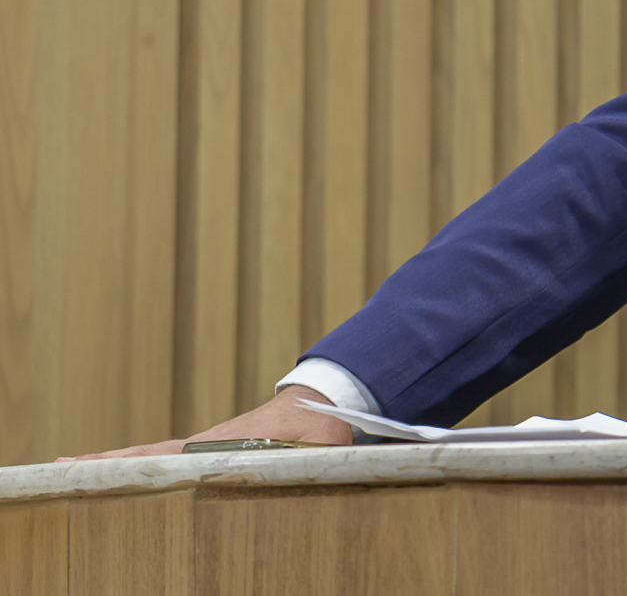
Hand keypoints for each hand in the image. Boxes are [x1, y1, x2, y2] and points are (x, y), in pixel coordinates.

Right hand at [60, 389, 354, 459]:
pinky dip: (133, 462)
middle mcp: (206, 443)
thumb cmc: (320, 423)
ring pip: (150, 455)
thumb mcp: (321, 443)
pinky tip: (112, 473)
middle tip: (59, 470)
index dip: (139, 463)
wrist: (319, 397)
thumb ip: (312, 460)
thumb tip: (304, 473)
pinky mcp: (205, 450)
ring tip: (67, 471)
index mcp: (227, 443)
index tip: (102, 467)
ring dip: (112, 464)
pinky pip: (162, 458)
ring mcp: (202, 446)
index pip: (174, 456)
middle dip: (106, 464)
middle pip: (148, 454)